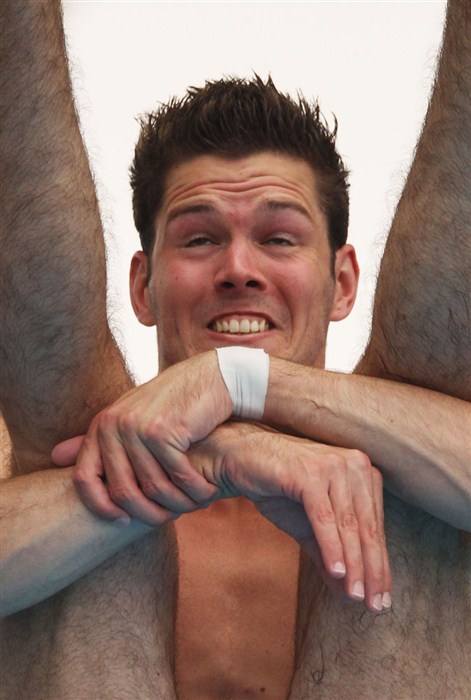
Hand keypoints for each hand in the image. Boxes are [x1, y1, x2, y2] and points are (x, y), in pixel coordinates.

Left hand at [53, 351, 231, 523]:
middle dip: (148, 513)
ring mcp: (136, 426)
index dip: (100, 507)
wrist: (207, 379)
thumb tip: (54, 456)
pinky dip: (195, 488)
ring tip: (194, 504)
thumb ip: (97, 440)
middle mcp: (113, 425)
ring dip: (178, 502)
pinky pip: (177, 476)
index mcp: (101, 425)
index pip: (84, 479)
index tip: (123, 521)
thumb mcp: (129, 417)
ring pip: (153, 487)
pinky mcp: (163, 430)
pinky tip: (206, 490)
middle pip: (122, 490)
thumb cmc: (170, 404)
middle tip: (170, 517)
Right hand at [190, 423, 391, 612]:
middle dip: (372, 571)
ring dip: (354, 565)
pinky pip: (324, 516)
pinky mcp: (309, 472)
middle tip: (375, 606)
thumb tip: (351, 596)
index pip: (376, 528)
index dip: (380, 567)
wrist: (241, 458)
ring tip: (357, 595)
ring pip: (348, 525)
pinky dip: (331, 546)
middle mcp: (355, 465)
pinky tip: (336, 572)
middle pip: (367, 528)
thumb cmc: (280, 488)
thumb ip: (331, 556)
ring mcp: (333, 465)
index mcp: (363, 473)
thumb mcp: (309, 528)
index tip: (382, 601)